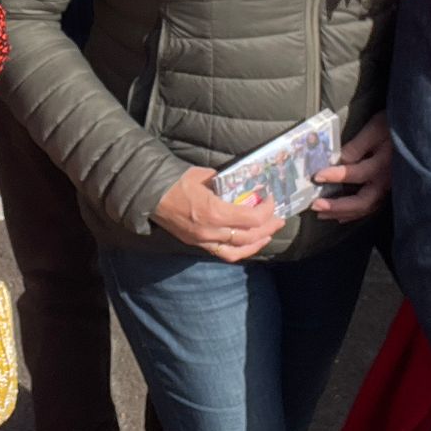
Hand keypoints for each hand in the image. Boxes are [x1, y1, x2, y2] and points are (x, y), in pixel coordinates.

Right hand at [152, 167, 284, 260]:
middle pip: (250, 235)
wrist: (151, 194)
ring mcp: (204, 240)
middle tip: (279, 218)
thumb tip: (246, 184)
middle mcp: (212, 231)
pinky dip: (240, 250)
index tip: (271, 198)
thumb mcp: (207, 176)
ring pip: (238, 250)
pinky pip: (224, 253)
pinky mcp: (197, 244)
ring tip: (269, 234)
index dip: (267, 209)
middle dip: (268, 227)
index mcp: (215, 212)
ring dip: (257, 242)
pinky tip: (249, 244)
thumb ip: (228, 183)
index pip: (252, 218)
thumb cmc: (178, 181)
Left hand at [310, 112, 390, 221]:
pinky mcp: (388, 190)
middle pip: (362, 201)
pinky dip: (355, 214)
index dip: (336, 176)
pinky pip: (371, 207)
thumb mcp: (375, 129)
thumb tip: (338, 160)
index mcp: (382, 164)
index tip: (317, 176)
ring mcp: (388, 188)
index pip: (356, 174)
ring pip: (366, 207)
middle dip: (337, 206)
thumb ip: (357, 146)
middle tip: (315, 205)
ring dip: (343, 212)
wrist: (416, 131)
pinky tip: (341, 216)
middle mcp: (385, 181)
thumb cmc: (393, 126)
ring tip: (321, 213)